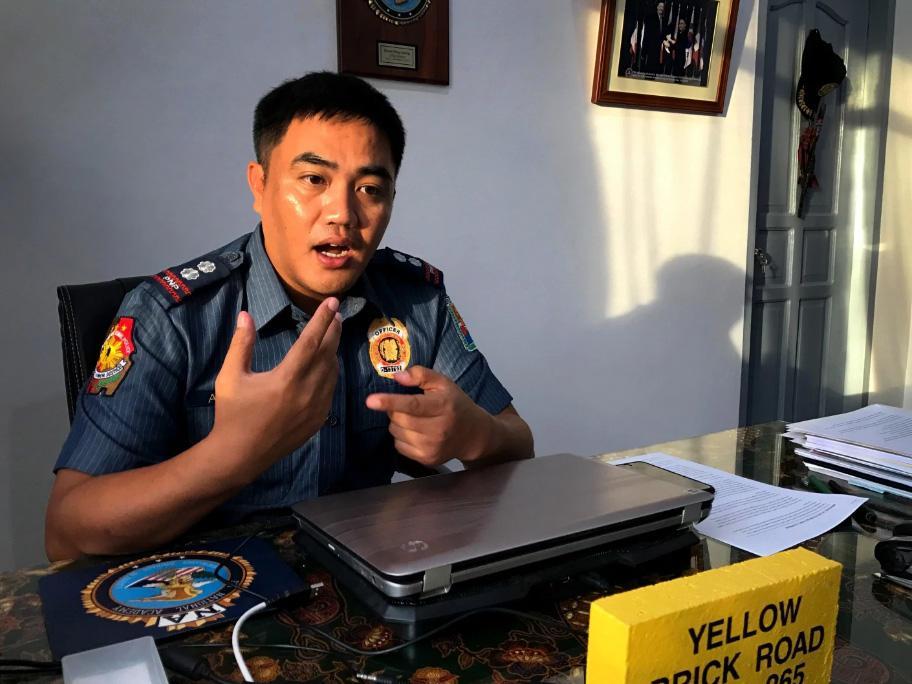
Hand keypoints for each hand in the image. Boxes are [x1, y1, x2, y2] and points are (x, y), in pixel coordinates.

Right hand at [211, 298, 341, 475]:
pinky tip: (326, 364)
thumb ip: (241, 344)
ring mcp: (316, 408)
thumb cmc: (232, 414)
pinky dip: (331, 373)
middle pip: (328, 353)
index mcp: (286, 379)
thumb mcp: (230, 376)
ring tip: (331, 334)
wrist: (240, 455)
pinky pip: (331, 389)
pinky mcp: (319, 420)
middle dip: (334, 330)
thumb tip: (245, 315)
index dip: (322, 319)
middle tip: (336, 313)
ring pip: (333, 371)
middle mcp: (307, 392)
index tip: (332, 302)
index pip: (311, 341)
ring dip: (333, 351)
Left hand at [365, 366, 494, 467]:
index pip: (413, 405)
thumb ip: (421, 375)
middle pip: (399, 419)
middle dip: (395, 409)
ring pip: (396, 432)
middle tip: (407, 405)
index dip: (390, 402)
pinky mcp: (426, 459)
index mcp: (443, 406)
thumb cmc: (455, 404)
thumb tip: (397, 376)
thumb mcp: (444, 383)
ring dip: (398, 423)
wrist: (473, 434)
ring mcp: (431, 447)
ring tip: (414, 419)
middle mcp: (438, 429)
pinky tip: (416, 432)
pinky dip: (402, 436)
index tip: (370, 401)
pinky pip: (399, 446)